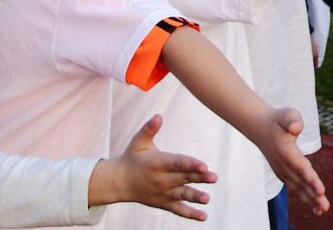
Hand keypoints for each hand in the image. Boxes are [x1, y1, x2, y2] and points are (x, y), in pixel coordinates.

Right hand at [89, 115, 215, 219]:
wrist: (119, 182)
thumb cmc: (132, 157)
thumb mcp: (139, 141)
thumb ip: (149, 128)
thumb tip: (158, 116)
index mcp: (157, 162)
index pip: (177, 163)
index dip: (190, 164)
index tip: (204, 165)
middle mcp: (160, 179)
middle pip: (183, 178)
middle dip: (199, 178)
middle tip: (214, 177)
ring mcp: (162, 193)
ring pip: (181, 195)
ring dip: (195, 197)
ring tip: (207, 199)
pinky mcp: (163, 203)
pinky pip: (177, 209)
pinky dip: (190, 214)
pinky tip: (203, 216)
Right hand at [250, 108, 327, 215]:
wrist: (260, 128)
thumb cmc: (278, 119)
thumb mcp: (286, 114)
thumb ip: (292, 120)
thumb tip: (296, 128)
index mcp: (286, 152)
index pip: (301, 167)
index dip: (311, 179)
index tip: (321, 191)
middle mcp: (283, 165)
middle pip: (301, 182)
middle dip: (313, 195)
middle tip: (325, 207)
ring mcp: (282, 171)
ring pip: (298, 187)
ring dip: (310, 200)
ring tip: (322, 210)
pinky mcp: (284, 174)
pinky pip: (296, 187)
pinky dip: (305, 197)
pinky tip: (316, 206)